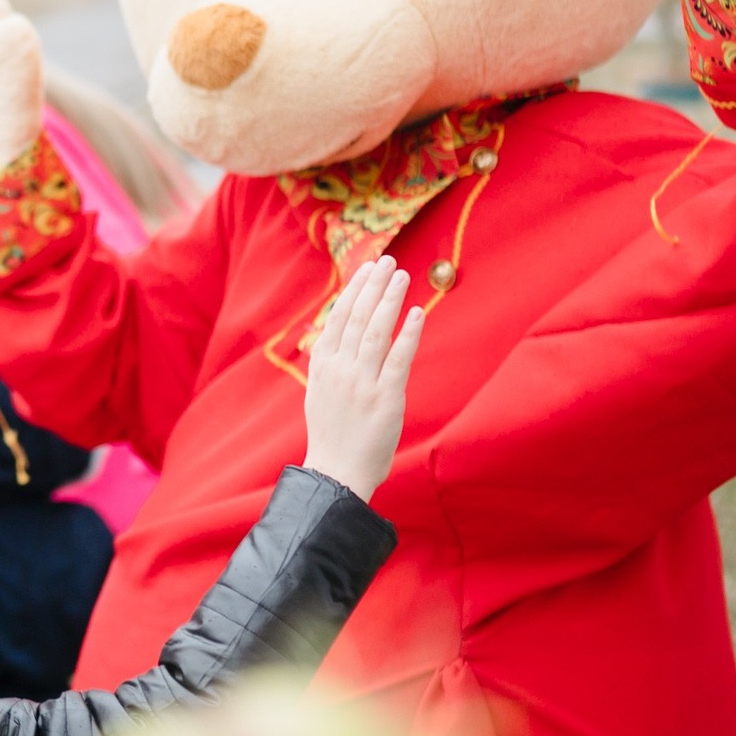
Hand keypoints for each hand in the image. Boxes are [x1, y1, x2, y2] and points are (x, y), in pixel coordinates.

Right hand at [301, 258, 422, 500]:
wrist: (336, 474)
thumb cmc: (332, 436)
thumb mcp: (319, 393)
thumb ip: (330, 363)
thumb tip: (340, 336)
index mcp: (322, 366)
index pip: (338, 317)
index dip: (354, 289)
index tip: (367, 268)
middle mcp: (340, 369)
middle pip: (357, 317)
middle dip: (374, 285)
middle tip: (388, 261)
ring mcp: (362, 383)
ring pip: (376, 330)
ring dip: (390, 299)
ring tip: (401, 275)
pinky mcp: (385, 398)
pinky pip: (398, 358)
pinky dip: (408, 333)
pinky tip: (416, 312)